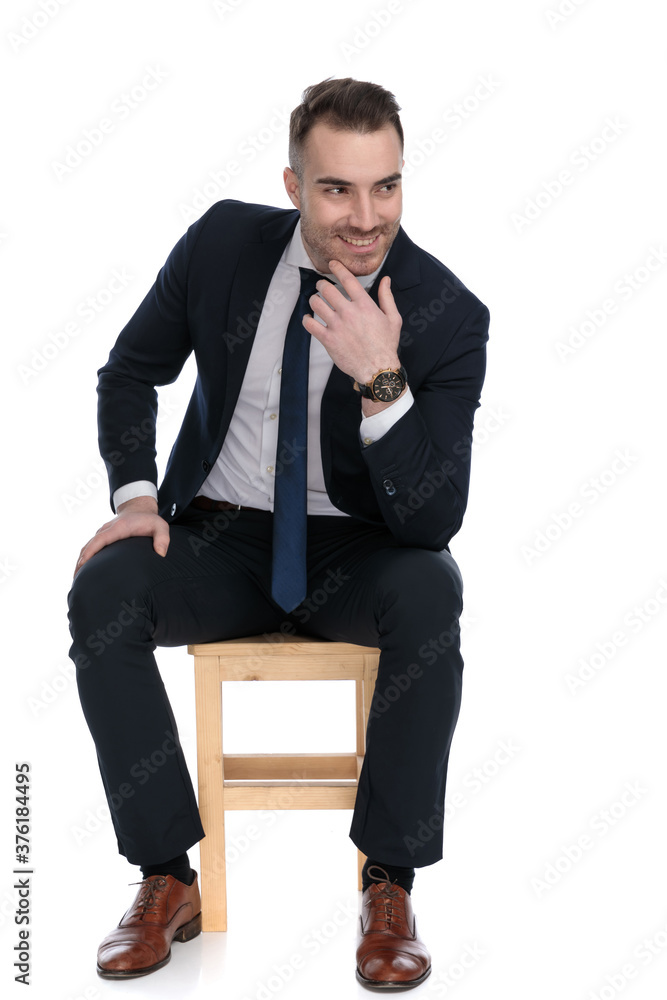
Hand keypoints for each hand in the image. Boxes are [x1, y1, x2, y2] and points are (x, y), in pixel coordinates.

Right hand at [73, 496, 169, 576]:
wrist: (139, 508)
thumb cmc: (150, 520)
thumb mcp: (161, 526)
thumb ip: (163, 539)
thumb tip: (161, 554)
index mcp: (119, 528)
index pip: (101, 539)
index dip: (91, 551)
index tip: (82, 563)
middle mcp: (107, 529)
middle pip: (89, 544)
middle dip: (81, 561)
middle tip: (76, 578)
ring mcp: (103, 532)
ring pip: (87, 546)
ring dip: (80, 560)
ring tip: (76, 578)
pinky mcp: (102, 536)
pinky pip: (90, 546)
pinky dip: (84, 557)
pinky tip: (82, 570)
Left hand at [302, 259, 401, 382]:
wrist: (377, 369)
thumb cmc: (386, 345)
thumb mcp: (393, 318)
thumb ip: (387, 297)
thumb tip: (386, 280)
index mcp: (364, 305)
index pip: (347, 279)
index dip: (338, 268)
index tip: (333, 264)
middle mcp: (349, 312)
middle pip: (327, 289)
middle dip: (322, 284)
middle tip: (322, 286)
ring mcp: (337, 326)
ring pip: (316, 303)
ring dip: (314, 299)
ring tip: (316, 301)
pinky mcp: (328, 339)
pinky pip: (310, 324)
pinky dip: (307, 319)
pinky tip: (309, 319)